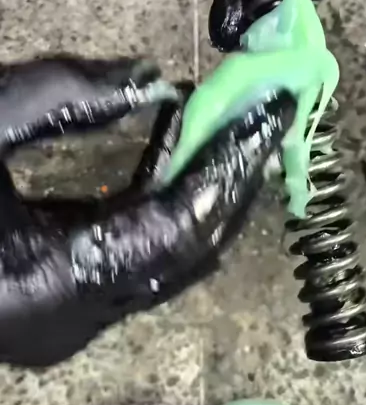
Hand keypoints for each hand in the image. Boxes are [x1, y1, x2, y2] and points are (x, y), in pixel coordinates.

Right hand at [0, 57, 293, 366]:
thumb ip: (59, 100)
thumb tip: (150, 81)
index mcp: (54, 282)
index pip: (180, 224)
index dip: (230, 165)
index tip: (272, 113)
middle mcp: (75, 320)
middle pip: (189, 252)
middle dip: (233, 180)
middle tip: (267, 117)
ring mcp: (69, 324)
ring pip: (167, 261)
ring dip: (201, 192)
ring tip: (232, 124)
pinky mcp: (61, 309)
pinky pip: (134, 260)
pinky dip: (160, 206)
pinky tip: (172, 149)